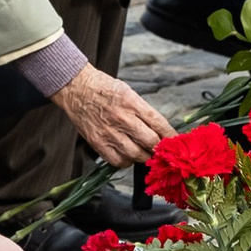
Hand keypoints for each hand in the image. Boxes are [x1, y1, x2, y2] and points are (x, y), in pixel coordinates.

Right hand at [48, 66, 176, 166]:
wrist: (76, 88)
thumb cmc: (104, 89)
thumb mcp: (128, 92)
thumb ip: (144, 112)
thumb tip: (161, 132)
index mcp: (131, 102)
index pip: (159, 123)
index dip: (170, 136)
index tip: (175, 142)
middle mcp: (121, 118)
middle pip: (150, 142)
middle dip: (159, 148)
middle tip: (161, 150)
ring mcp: (108, 132)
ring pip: (136, 155)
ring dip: (144, 156)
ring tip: (144, 152)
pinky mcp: (97, 142)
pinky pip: (118, 161)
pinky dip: (126, 161)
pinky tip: (127, 154)